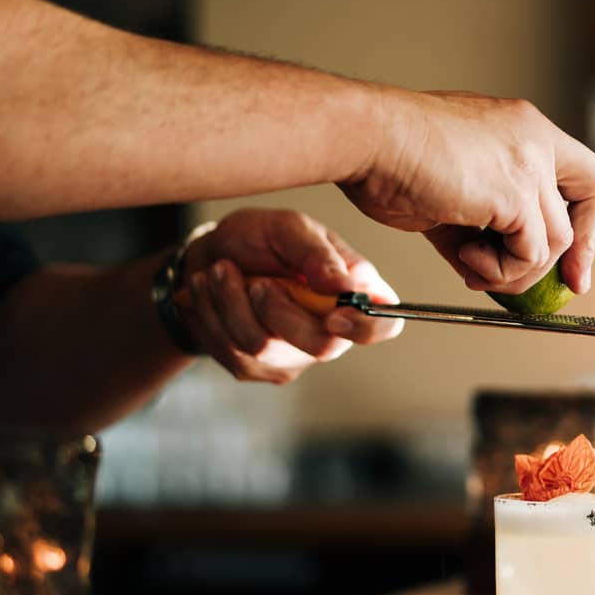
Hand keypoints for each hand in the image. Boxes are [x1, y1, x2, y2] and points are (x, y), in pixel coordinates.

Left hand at [176, 209, 402, 382]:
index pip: (385, 326)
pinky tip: (211, 290)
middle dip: (278, 310)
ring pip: (264, 348)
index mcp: (355, 293)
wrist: (209, 258)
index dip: (366, 328)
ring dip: (231, 302)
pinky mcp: (258, 367)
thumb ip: (317, 253)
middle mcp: (332, 331)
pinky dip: (213, 313)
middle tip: (257, 281)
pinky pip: (233, 352)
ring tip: (219, 271)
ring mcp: (296, 355)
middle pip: (323, 347)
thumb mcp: (288, 228)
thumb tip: (344, 285)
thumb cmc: (260, 238)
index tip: (333, 315)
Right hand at [339, 89, 594, 294]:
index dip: (588, 221)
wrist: (366, 140)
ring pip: (556, 242)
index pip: (585, 175)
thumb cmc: (390, 157)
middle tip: (562, 288)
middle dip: (575, 255)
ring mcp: (529, 164)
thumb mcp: (451, 193)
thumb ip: (479, 224)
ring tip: (471, 264)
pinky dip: (501, 271)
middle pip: (586, 205)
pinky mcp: (515, 194)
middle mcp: (535, 139)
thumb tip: (488, 266)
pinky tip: (465, 259)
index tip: (574, 260)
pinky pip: (531, 255)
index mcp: (523, 128)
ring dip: (514, 270)